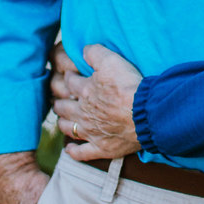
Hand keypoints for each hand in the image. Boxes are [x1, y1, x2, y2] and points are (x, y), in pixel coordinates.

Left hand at [52, 43, 142, 161]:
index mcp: (85, 91)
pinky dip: (74, 152)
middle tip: (58, 99)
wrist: (146, 114)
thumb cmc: (129, 86)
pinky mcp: (102, 147)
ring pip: (69, 129)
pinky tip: (69, 150)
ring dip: (63, 123)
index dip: (68, 77)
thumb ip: (95, 53)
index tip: (70, 75)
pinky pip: (82, 153)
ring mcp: (91, 132)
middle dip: (59, 102)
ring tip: (62, 119)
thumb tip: (84, 49)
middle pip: (64, 107)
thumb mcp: (112, 61)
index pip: (70, 83)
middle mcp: (83, 113)